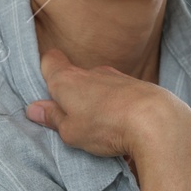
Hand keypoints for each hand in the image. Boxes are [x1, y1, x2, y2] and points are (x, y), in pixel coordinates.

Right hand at [24, 49, 190, 160]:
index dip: (46, 71)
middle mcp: (92, 72)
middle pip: (75, 76)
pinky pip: (120, 95)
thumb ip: (53, 118)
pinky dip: (118, 108)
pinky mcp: (138, 87)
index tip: (46, 91)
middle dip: (72, 95)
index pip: (51, 60)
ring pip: (99, 86)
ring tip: (101, 129)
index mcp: (68, 79)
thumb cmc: (107, 125)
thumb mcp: (71, 131)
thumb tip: (34, 109)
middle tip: (71, 121)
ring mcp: (117, 77)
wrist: (157, 121)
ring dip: (97, 103)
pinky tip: (123, 128)